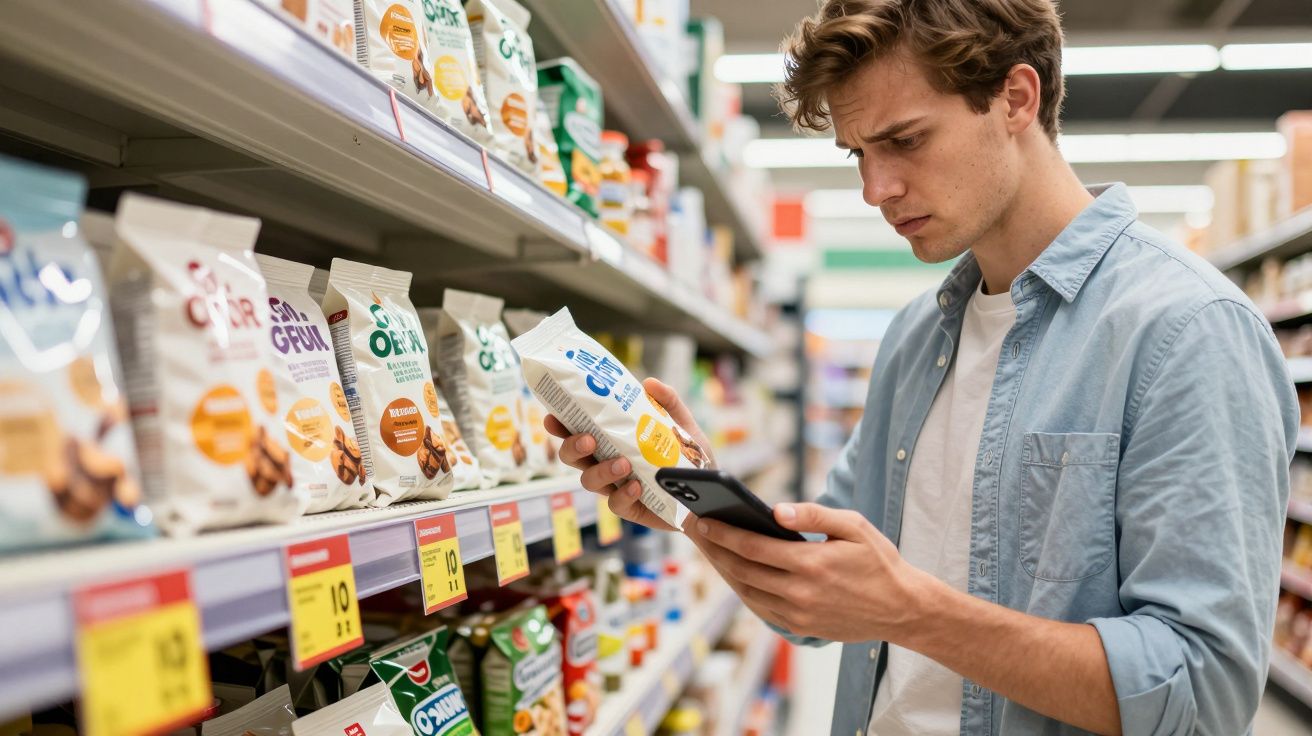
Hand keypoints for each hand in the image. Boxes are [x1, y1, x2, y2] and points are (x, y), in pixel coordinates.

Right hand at [545, 377, 710, 531]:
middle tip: (588, 438)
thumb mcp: (682, 424)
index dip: (561, 424)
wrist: (709, 492)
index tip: (553, 416)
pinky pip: (616, 504)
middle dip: (572, 446)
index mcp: (611, 439)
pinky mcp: (630, 508)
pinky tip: (636, 486)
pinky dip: (623, 494)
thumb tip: (649, 383)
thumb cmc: (688, 457)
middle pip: (572, 456)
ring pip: (589, 481)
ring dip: (601, 470)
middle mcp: (606, 462)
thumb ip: (668, 402)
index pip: (578, 429)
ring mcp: (615, 487)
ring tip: (622, 462)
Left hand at [682, 502, 934, 642]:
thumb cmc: (879, 561)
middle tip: (693, 528)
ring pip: (746, 591)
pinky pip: (759, 607)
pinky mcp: (799, 626)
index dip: (722, 533)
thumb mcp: (854, 526)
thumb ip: (814, 514)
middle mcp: (800, 592)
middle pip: (741, 570)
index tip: (701, 519)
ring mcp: (797, 614)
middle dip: (713, 548)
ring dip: (722, 569)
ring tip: (708, 547)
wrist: (903, 609)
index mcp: (811, 563)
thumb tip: (776, 511)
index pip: (752, 547)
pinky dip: (741, 589)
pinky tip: (733, 571)